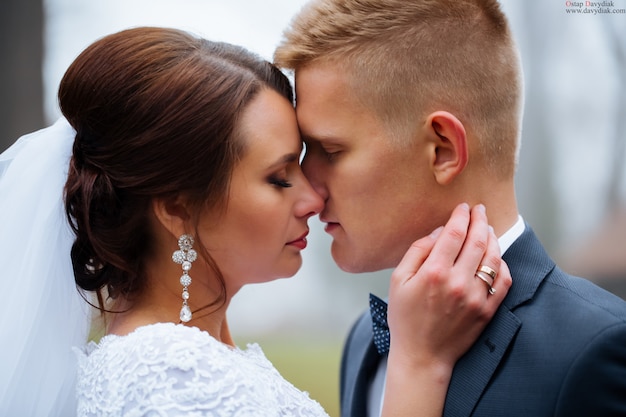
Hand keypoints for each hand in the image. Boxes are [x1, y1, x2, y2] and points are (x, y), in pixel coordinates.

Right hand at [387, 202, 511, 369]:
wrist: (422, 355)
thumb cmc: (405, 317)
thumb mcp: (398, 281)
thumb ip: (417, 252)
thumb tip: (438, 232)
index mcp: (434, 273)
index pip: (454, 233)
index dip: (461, 216)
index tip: (463, 208)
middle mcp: (458, 282)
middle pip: (477, 240)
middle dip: (480, 220)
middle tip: (480, 210)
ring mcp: (476, 297)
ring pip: (493, 258)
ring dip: (493, 238)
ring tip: (488, 229)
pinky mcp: (487, 310)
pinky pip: (503, 280)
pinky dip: (502, 264)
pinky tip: (495, 257)